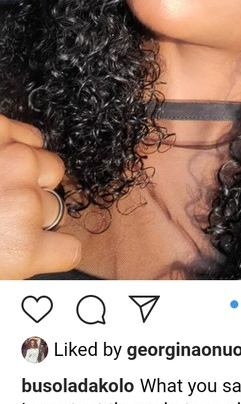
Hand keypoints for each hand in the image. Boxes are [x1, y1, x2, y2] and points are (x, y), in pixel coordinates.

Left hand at [0, 115, 81, 278]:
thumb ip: (26, 267)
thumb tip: (57, 260)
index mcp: (23, 250)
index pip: (69, 250)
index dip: (49, 250)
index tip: (33, 248)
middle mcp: (24, 205)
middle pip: (55, 207)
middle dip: (31, 211)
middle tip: (0, 214)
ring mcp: (12, 163)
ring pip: (50, 167)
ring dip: (30, 175)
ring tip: (0, 183)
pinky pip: (31, 136)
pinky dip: (19, 143)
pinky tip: (2, 156)